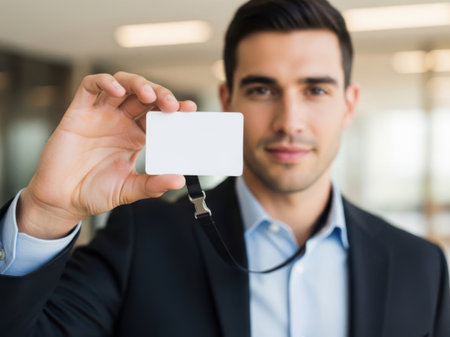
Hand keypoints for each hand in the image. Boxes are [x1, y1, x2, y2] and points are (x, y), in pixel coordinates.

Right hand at [17, 72, 195, 238]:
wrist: (63, 200)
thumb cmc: (95, 193)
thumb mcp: (129, 190)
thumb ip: (152, 184)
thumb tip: (178, 180)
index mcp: (135, 137)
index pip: (158, 114)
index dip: (174, 108)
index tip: (190, 109)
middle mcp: (120, 122)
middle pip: (143, 95)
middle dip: (160, 94)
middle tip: (171, 105)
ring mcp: (100, 115)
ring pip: (121, 85)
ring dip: (137, 84)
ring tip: (149, 95)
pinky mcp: (78, 113)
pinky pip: (90, 87)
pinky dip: (104, 82)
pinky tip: (116, 90)